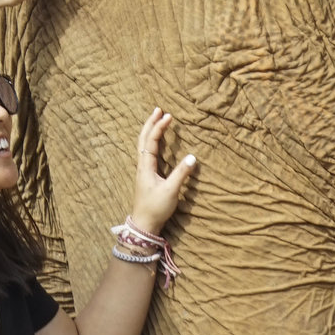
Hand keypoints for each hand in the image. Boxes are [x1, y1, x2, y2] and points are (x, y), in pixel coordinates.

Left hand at [128, 108, 195, 234]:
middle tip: (158, 110)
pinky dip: (150, 142)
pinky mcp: (146, 176)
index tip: (169, 116)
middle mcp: (142, 166)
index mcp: (146, 167)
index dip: (159, 127)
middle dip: (150, 123)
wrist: (144, 225)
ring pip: (143, 145)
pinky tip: (155, 142)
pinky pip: (146, 153)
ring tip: (156, 120)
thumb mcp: (171, 191)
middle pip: (143, 139)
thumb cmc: (156, 208)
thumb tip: (193, 157)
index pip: (151, 141)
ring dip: (149, 131)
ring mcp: (143, 171)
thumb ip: (181, 174)